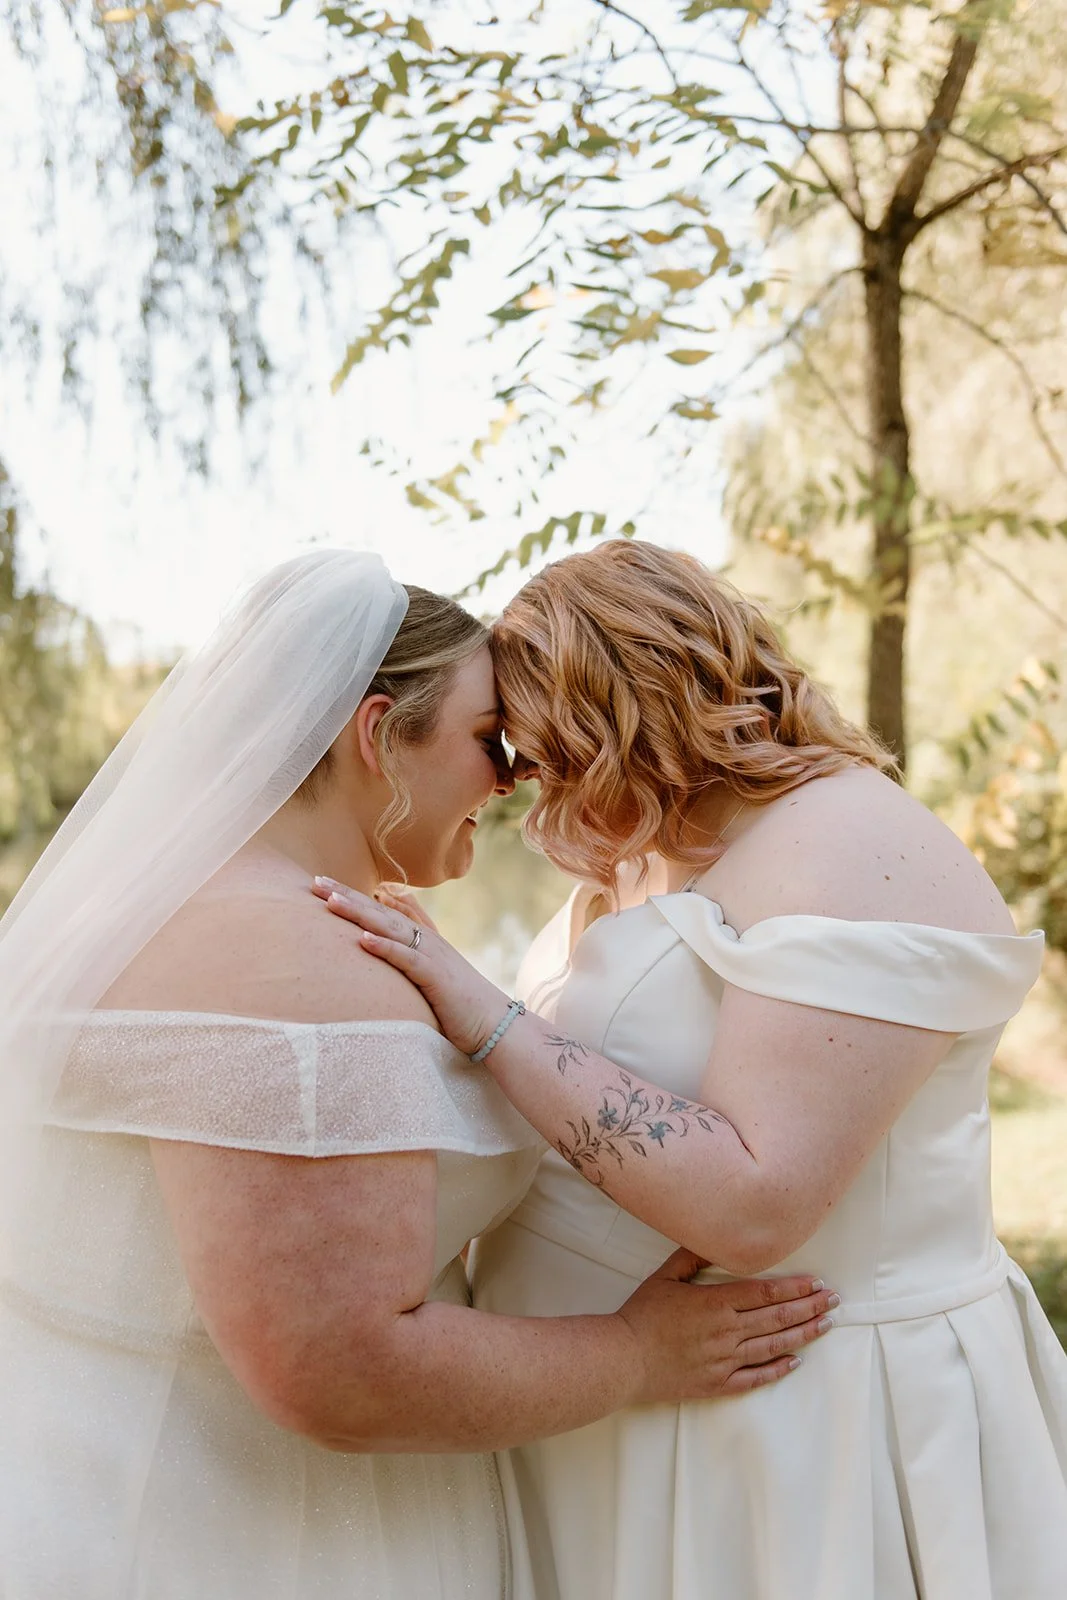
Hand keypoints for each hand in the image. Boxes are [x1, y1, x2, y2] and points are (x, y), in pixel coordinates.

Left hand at [312, 877, 506, 1056]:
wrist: (492, 1021)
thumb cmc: (457, 999)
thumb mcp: (432, 967)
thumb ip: (412, 945)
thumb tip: (387, 929)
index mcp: (420, 936)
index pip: (380, 909)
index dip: (351, 894)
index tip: (321, 882)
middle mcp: (423, 939)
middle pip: (379, 911)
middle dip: (347, 895)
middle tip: (315, 882)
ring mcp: (430, 955)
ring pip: (388, 928)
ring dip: (359, 913)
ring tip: (331, 901)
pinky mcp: (435, 976)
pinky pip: (406, 959)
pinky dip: (385, 948)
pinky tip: (363, 939)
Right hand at [616, 1248, 836, 1402]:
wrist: (624, 1359)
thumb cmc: (642, 1315)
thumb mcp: (665, 1277)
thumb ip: (693, 1256)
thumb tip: (718, 1239)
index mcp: (715, 1303)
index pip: (765, 1293)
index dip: (794, 1288)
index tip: (816, 1283)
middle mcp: (726, 1332)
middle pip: (777, 1318)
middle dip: (809, 1307)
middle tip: (834, 1300)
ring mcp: (725, 1360)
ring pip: (773, 1346)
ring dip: (804, 1334)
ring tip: (826, 1324)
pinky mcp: (719, 1384)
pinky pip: (756, 1377)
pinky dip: (778, 1369)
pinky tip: (796, 1361)